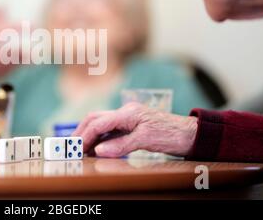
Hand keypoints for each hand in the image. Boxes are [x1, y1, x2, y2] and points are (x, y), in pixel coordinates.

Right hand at [73, 102, 197, 157]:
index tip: (76, 148)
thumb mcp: (146, 140)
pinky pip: (110, 130)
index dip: (85, 136)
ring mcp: (128, 118)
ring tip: (81, 149)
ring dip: (89, 135)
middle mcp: (125, 112)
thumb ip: (121, 145)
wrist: (191, 133)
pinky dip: (100, 138)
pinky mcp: (131, 125)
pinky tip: (97, 148)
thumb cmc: (171, 134)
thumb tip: (99, 150)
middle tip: (72, 147)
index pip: (99, 123)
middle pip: (95, 118)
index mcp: (128, 113)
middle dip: (81, 132)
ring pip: (101, 123)